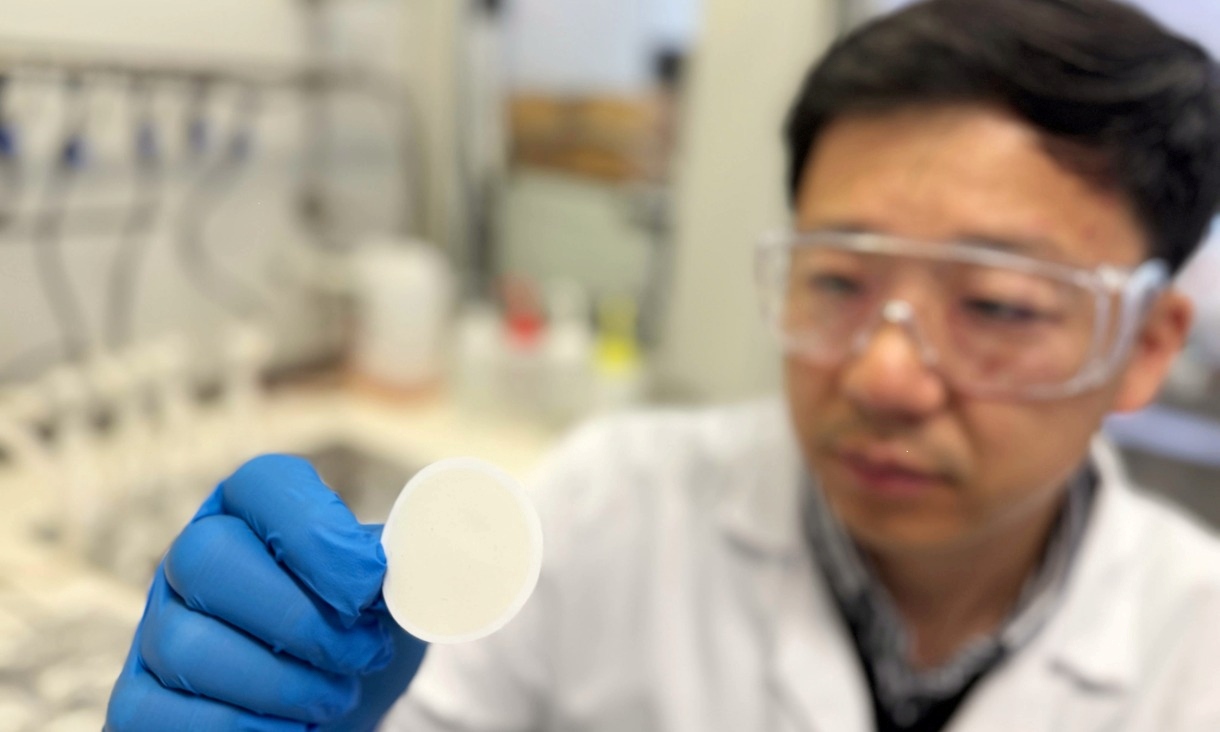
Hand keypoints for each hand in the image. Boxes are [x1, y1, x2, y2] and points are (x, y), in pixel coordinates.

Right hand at [105, 454, 426, 730]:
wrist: (339, 698)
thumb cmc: (363, 629)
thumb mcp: (395, 585)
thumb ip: (413, 558)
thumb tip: (436, 552)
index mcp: (254, 511)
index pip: (263, 483)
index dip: (315, 529)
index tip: (371, 582)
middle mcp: (192, 558)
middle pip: (208, 559)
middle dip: (301, 619)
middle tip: (361, 652)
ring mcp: (157, 629)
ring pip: (189, 646)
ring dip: (282, 683)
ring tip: (335, 694)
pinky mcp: (139, 699)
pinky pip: (158, 716)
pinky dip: (240, 730)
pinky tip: (291, 731)